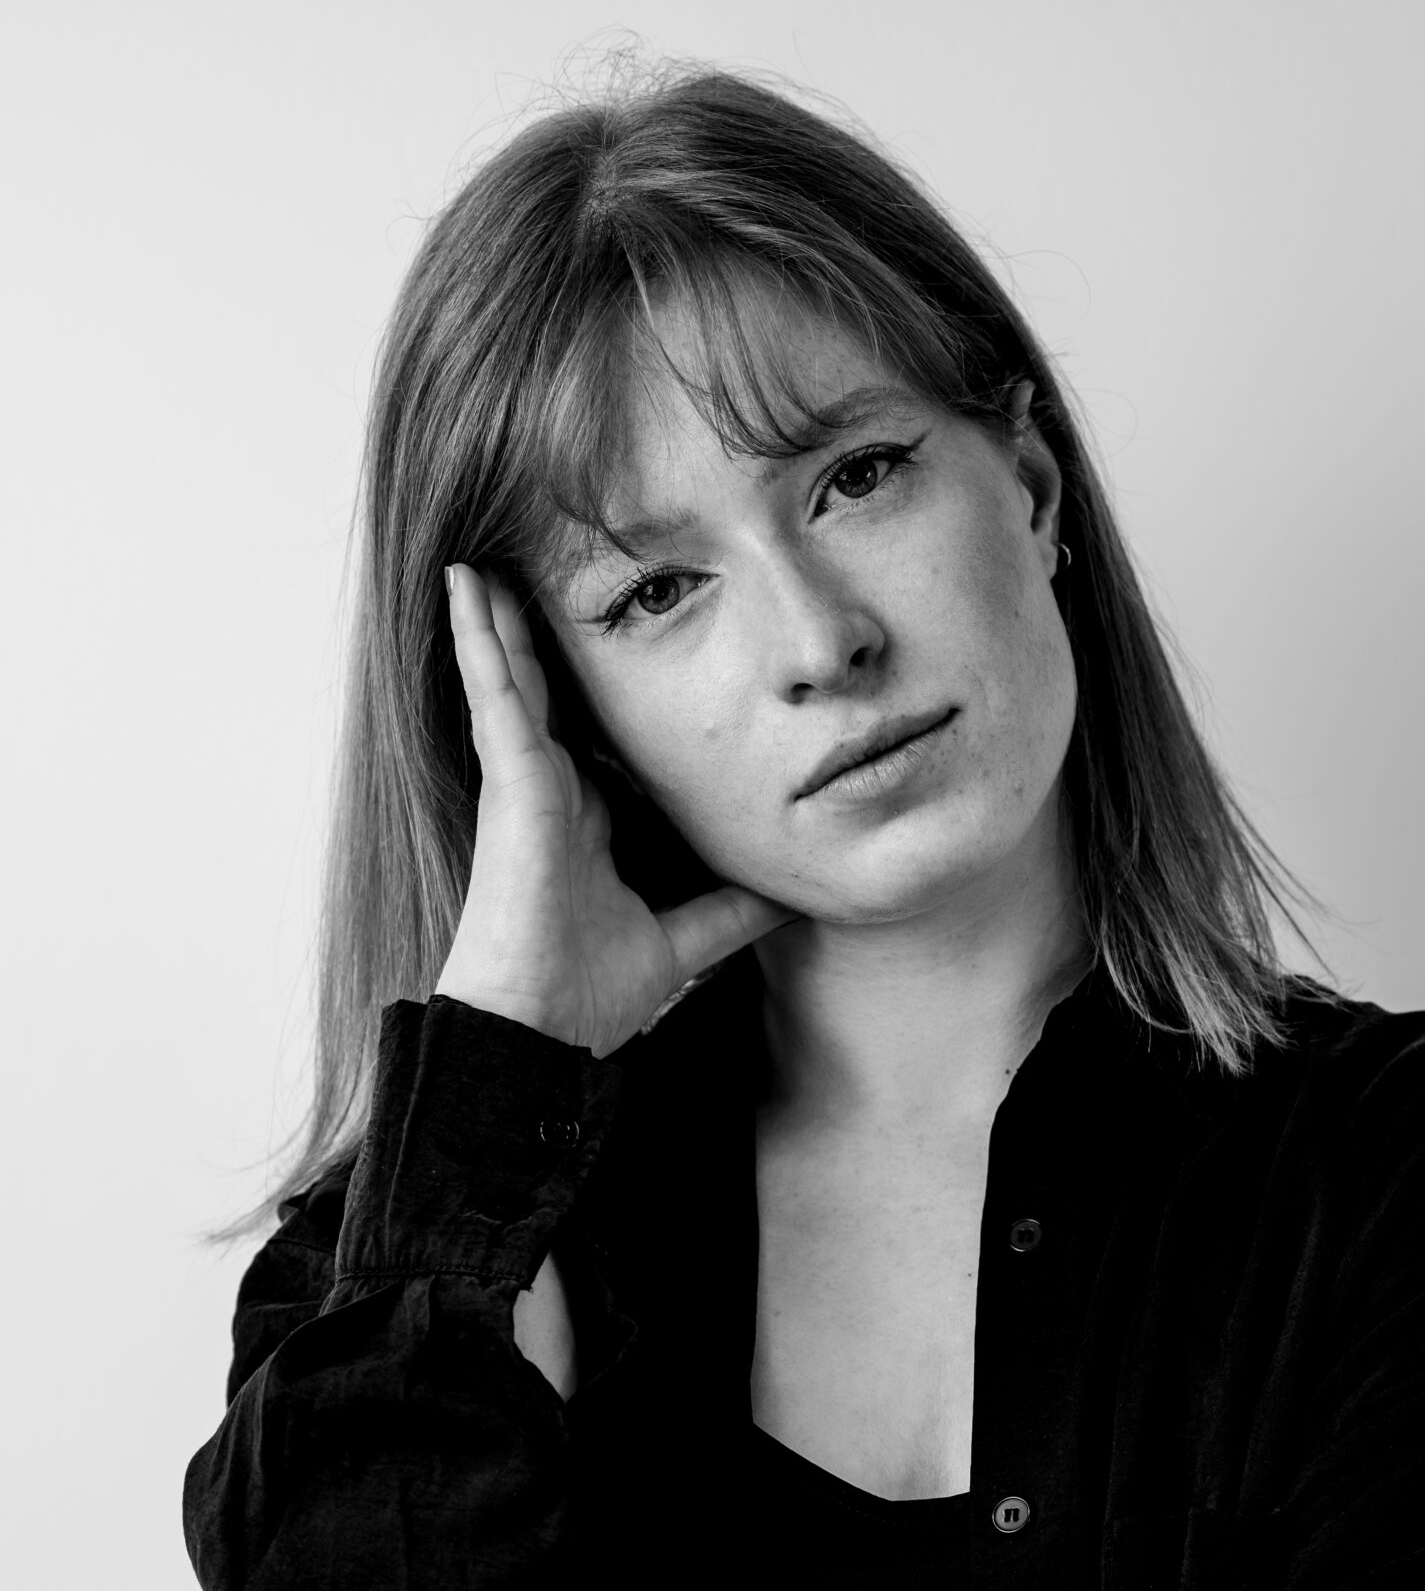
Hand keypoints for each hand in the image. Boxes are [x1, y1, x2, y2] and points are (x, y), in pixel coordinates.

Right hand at [435, 565, 795, 1055]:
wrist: (539, 1032)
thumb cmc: (587, 996)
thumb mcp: (680, 942)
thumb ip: (728, 914)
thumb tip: (789, 896)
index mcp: (581, 822)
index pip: (590, 738)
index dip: (598, 693)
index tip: (610, 647)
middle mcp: (547, 796)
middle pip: (544, 695)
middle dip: (538, 639)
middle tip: (540, 574)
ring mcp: (523, 786)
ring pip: (511, 680)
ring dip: (500, 620)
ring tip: (484, 557)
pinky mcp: (509, 784)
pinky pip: (493, 694)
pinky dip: (481, 639)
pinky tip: (469, 586)